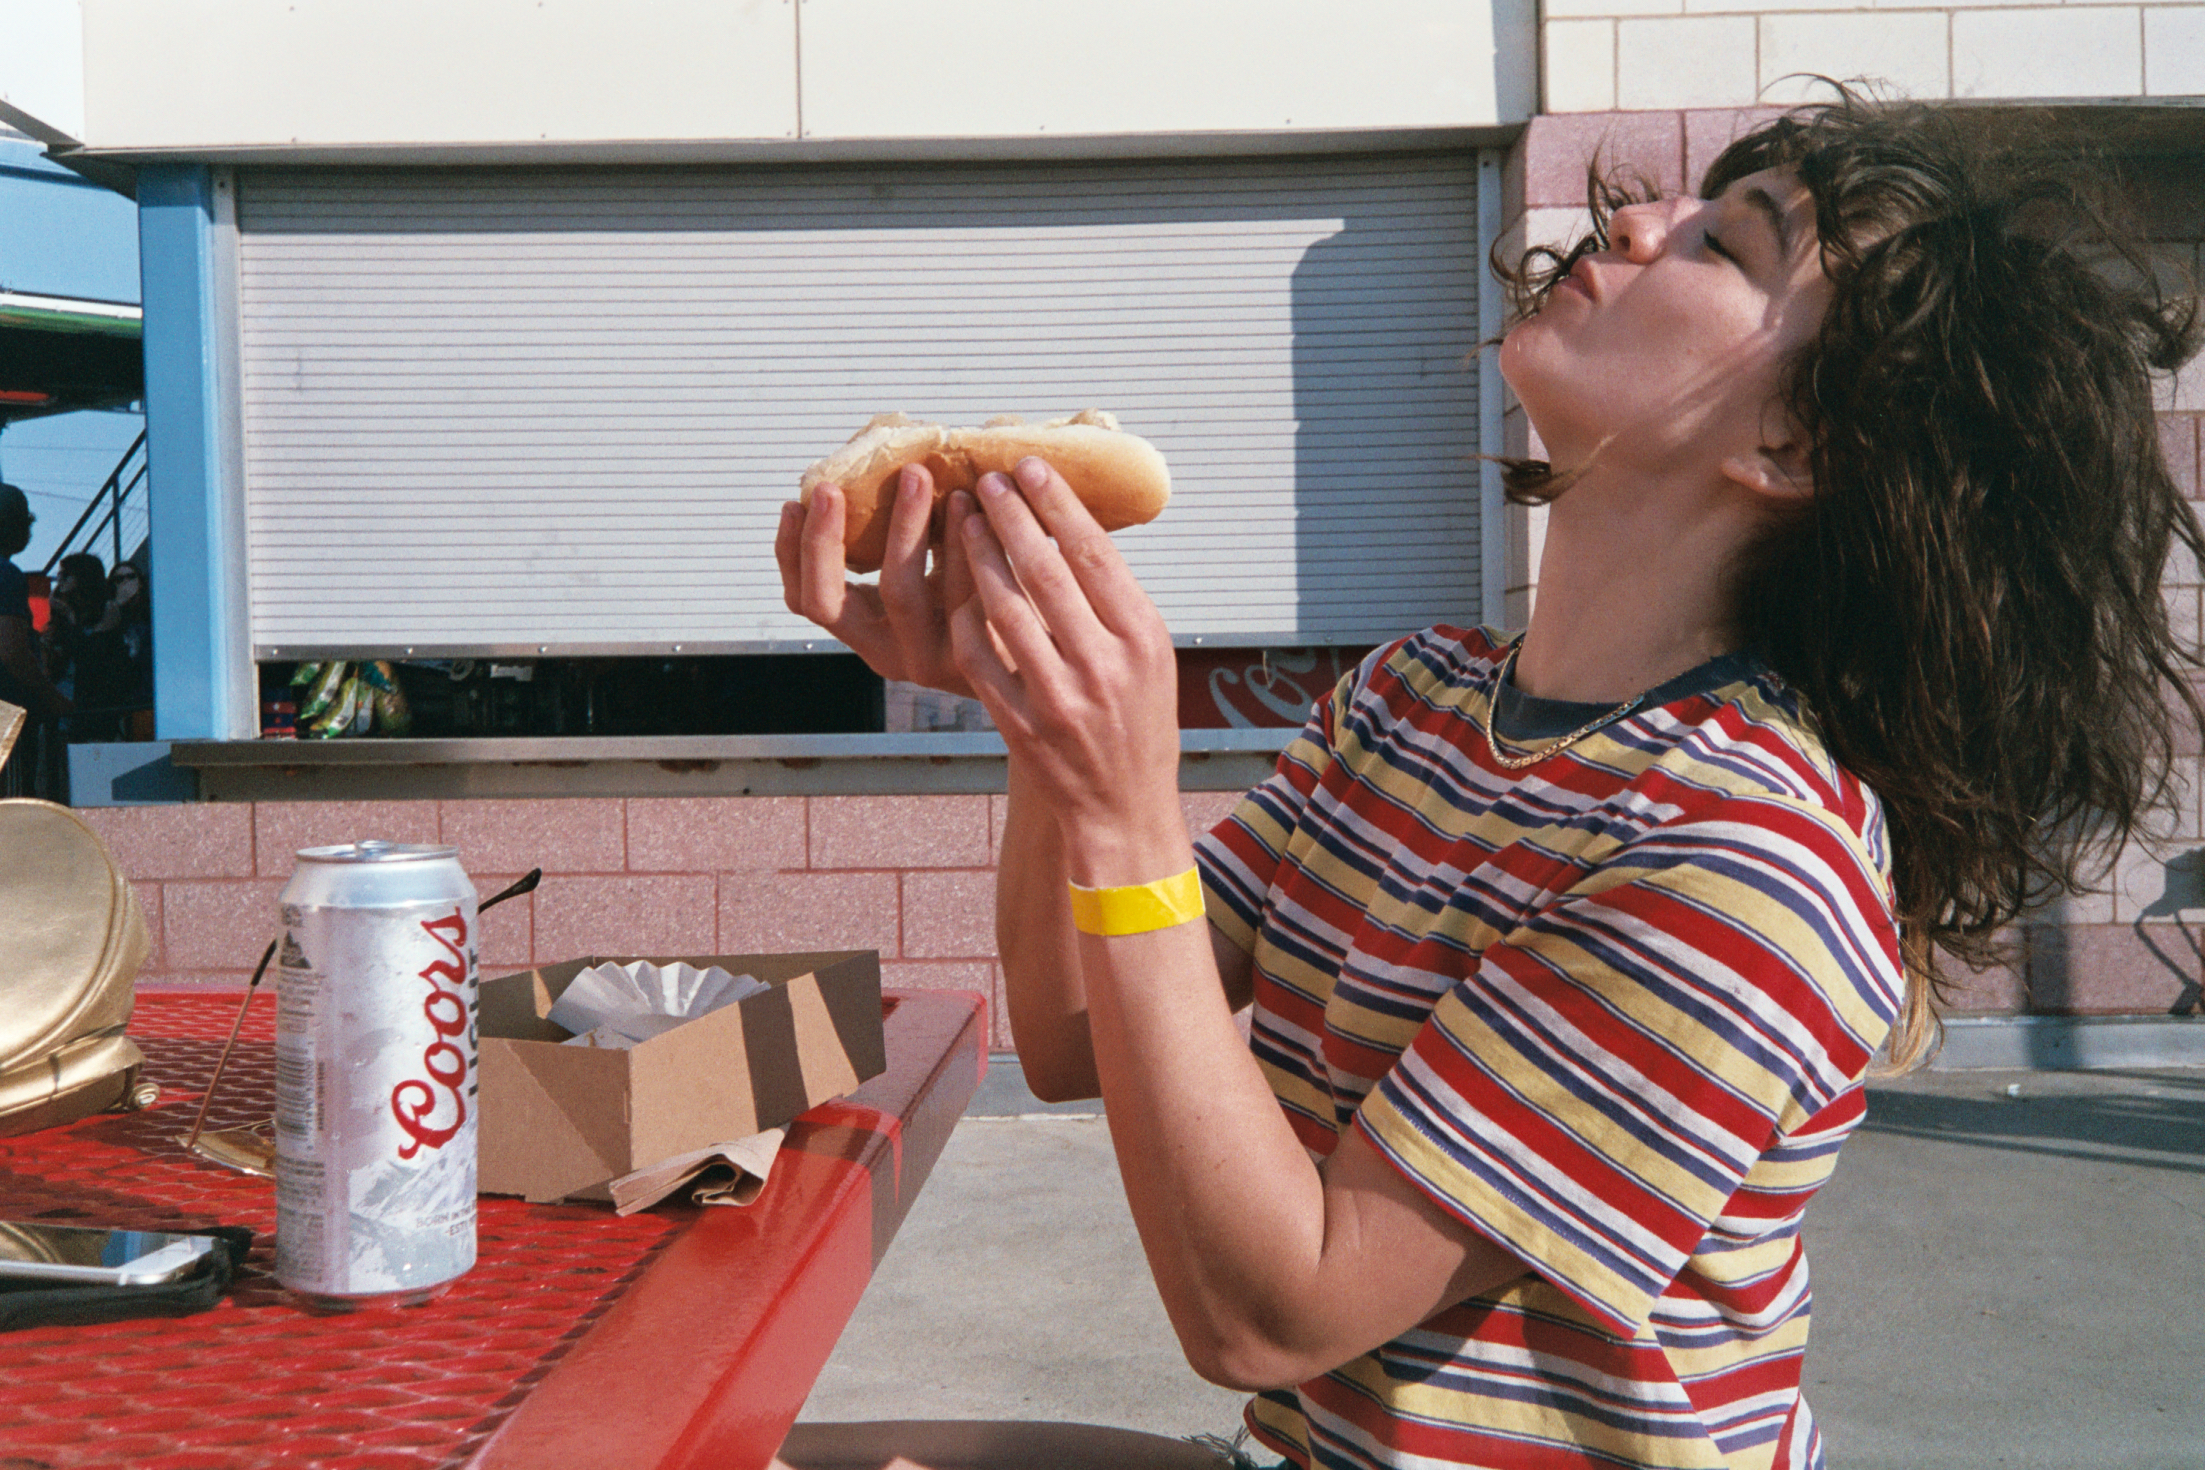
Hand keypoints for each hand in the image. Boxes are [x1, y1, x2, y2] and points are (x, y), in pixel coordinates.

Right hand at [776, 462, 977, 695]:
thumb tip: (893, 455)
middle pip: (831, 601)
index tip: (797, 500)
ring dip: (903, 525)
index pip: (805, 599)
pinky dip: (961, 545)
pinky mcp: (973, 657)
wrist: (1044, 654)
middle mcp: (888, 653)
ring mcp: (927, 659)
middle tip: (832, 487)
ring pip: (898, 590)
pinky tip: (974, 508)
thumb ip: (903, 536)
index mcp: (867, 631)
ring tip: (921, 474)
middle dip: (826, 538)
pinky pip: (955, 595)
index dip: (792, 552)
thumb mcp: (932, 575)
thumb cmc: (984, 598)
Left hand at [950, 457, 1184, 877]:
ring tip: (964, 521)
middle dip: (1009, 516)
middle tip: (985, 479)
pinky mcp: (1023, 725)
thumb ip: (1116, 599)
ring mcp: (1060, 699)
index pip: (1094, 554)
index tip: (1030, 468)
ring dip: (977, 558)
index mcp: (1143, 638)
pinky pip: (979, 659)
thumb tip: (1075, 526)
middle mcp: (1104, 666)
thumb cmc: (1139, 720)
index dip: (1057, 505)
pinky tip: (954, 591)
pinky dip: (964, 619)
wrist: (1123, 807)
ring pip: (1003, 610)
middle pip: (1045, 572)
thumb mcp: (1150, 656)